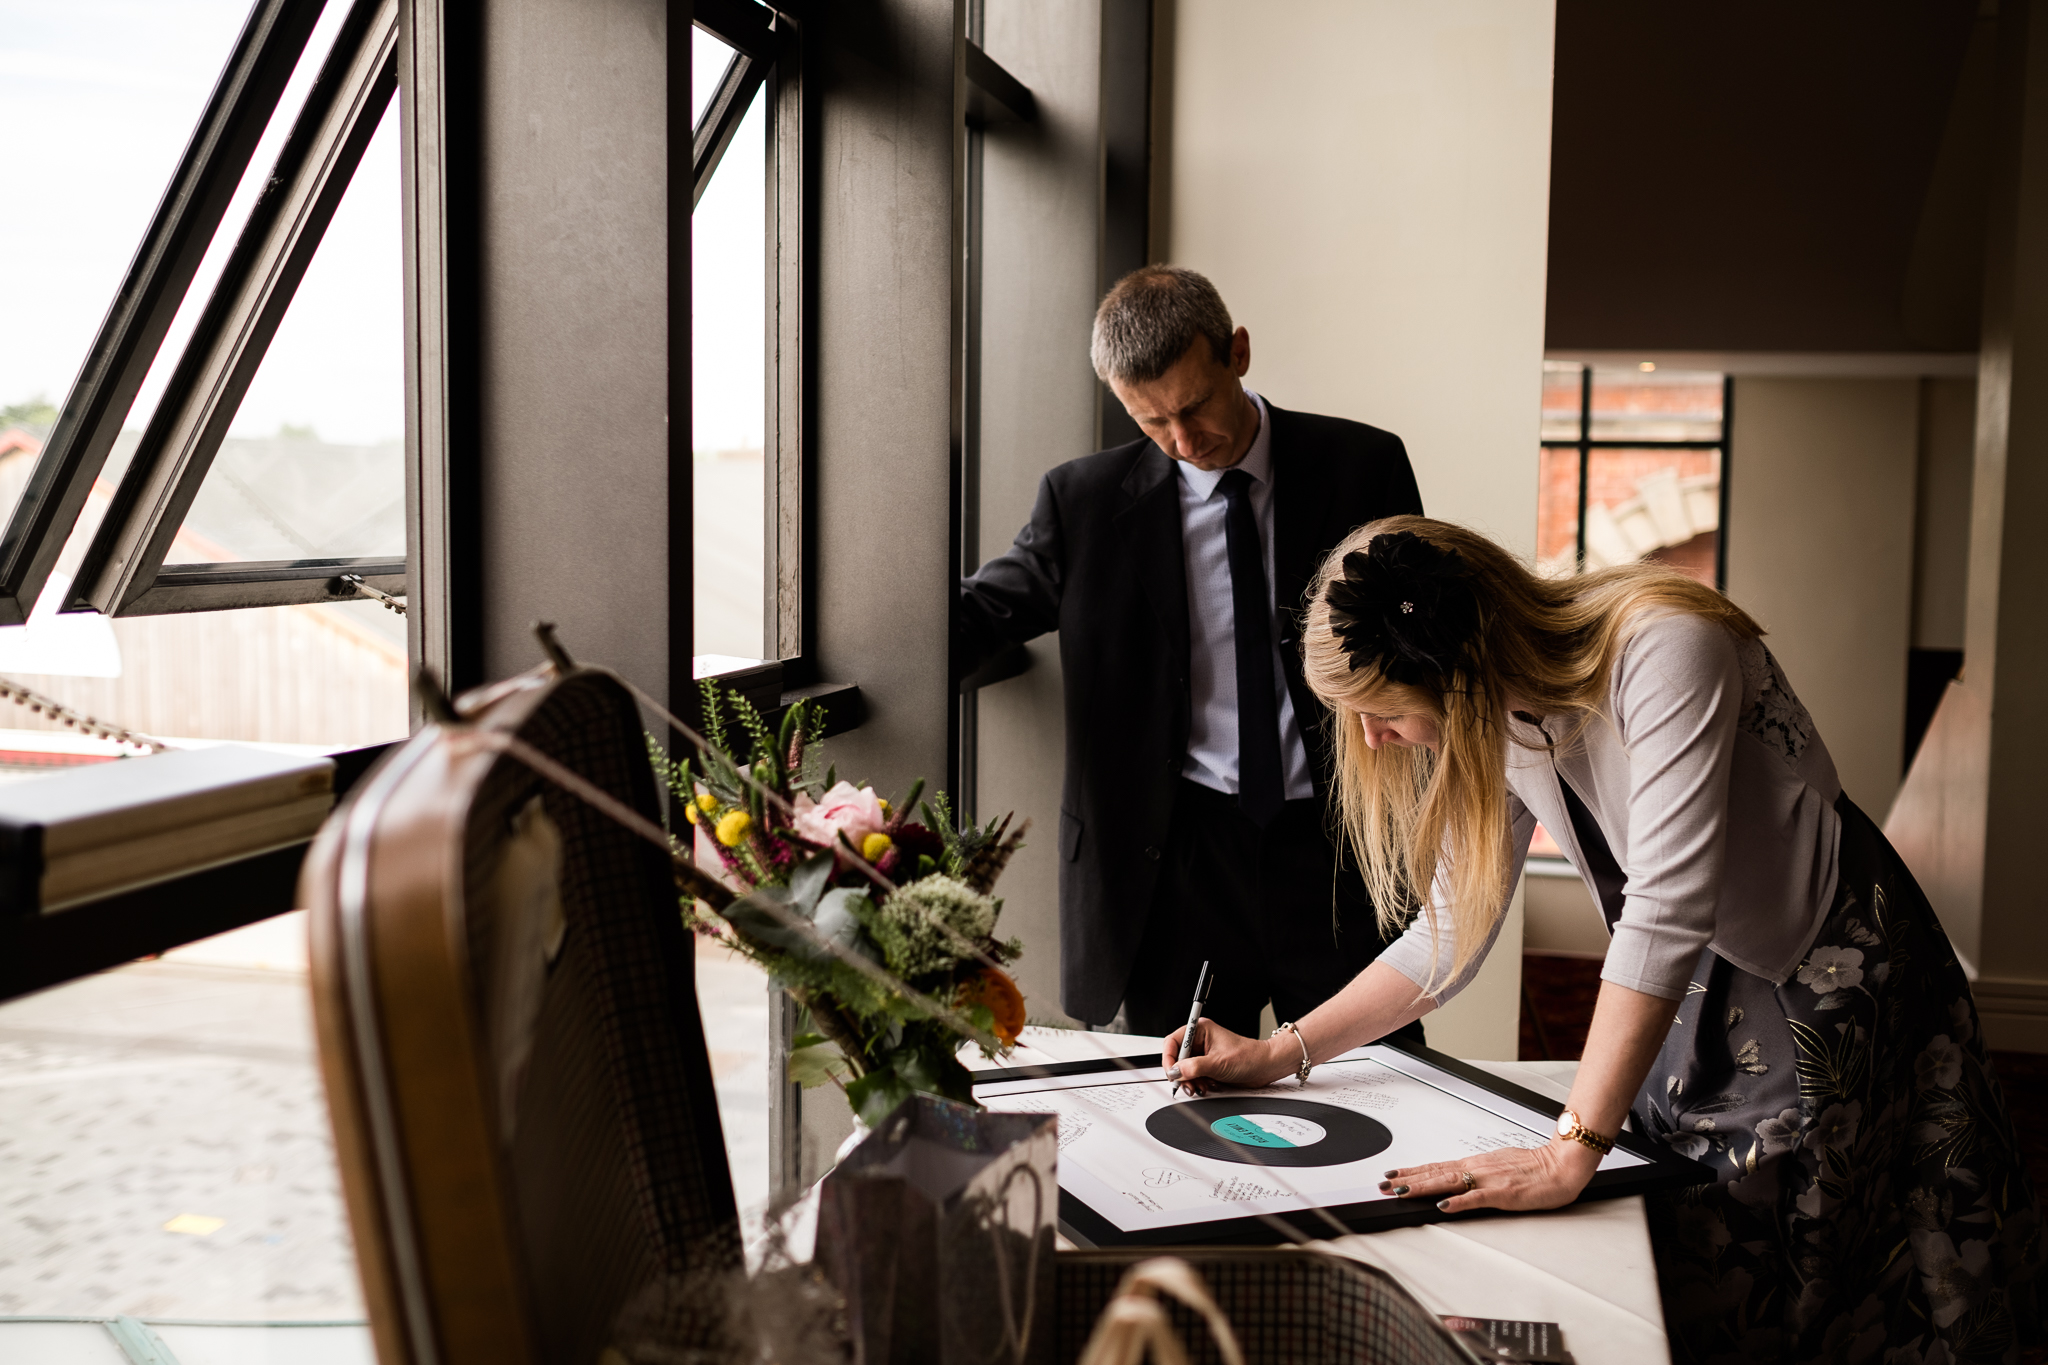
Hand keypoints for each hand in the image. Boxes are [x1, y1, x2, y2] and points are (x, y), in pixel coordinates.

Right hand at [1160, 1022, 1292, 1093]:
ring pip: (1186, 1069)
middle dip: (1182, 1073)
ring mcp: (1205, 1054)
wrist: (1265, 1067)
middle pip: (1178, 1058)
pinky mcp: (1209, 1066)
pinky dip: (1199, 1083)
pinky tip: (1208, 1086)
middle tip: (1186, 1084)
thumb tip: (1176, 1071)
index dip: (1169, 1057)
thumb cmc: (1249, 1057)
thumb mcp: (1218, 1063)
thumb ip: (1194, 1067)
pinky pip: (1195, 1076)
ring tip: (1200, 1087)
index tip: (1172, 1072)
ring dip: (1191, 1081)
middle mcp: (1201, 1041)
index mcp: (1201, 1030)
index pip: (1174, 1041)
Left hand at [1377, 1137, 1600, 1212]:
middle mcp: (1478, 1168)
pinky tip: (1443, 1205)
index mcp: (1476, 1163)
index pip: (1437, 1166)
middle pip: (1435, 1173)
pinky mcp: (1503, 1193)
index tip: (1391, 1173)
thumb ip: (1478, 1175)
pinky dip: (1459, 1202)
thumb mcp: (1500, 1167)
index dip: (1412, 1171)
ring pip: (1448, 1182)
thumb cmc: (1535, 1167)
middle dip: (1407, 1179)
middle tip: (1382, 1184)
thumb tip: (1457, 1181)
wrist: (1562, 1165)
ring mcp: (1489, 1180)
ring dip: (1423, 1187)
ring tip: (1400, 1191)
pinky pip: (1477, 1198)